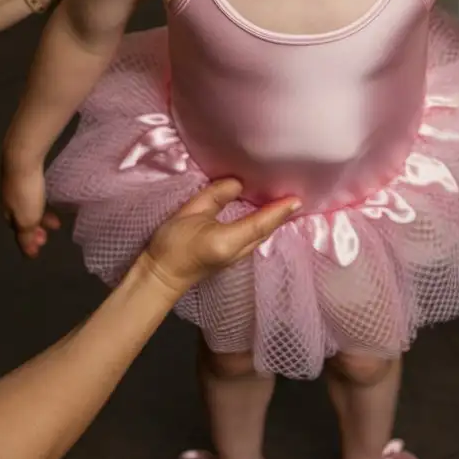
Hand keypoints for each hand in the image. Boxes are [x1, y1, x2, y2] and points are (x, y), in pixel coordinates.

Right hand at [1, 157, 58, 258]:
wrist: (22, 157)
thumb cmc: (25, 192)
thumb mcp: (27, 219)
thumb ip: (26, 236)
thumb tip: (29, 254)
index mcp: (7, 212)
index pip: (17, 230)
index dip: (29, 238)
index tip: (43, 242)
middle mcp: (7, 199)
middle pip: (22, 218)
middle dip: (36, 227)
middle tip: (52, 230)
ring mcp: (14, 185)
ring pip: (28, 206)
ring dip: (41, 215)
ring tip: (55, 219)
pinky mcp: (23, 173)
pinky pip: (31, 193)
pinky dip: (40, 201)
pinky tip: (47, 198)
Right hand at [140, 180, 300, 293]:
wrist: (160, 276)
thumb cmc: (173, 245)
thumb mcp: (190, 213)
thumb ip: (215, 196)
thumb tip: (238, 183)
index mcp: (230, 240)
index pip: (262, 222)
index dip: (280, 210)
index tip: (298, 198)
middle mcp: (239, 251)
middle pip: (266, 230)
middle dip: (282, 214)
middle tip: (295, 194)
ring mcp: (236, 258)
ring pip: (261, 236)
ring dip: (274, 220)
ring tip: (284, 201)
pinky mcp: (231, 257)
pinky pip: (253, 238)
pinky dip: (262, 225)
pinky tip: (263, 214)